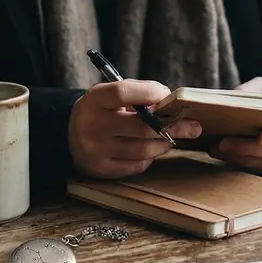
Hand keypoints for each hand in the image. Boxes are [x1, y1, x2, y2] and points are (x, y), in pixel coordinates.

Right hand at [69, 80, 201, 178]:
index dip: (149, 93)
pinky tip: (148, 149)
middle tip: (194, 126)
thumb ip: (137, 94)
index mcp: (94, 100)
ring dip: (164, 143)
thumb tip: (171, 101)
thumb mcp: (109, 95)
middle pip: (142, 127)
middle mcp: (92, 126)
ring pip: (144, 149)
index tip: (169, 96)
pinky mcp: (100, 170)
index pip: (123, 93)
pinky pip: (136, 165)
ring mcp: (95, 151)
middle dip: (173, 126)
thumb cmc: (100, 110)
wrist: (67, 135)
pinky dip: (148, 157)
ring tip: (170, 138)